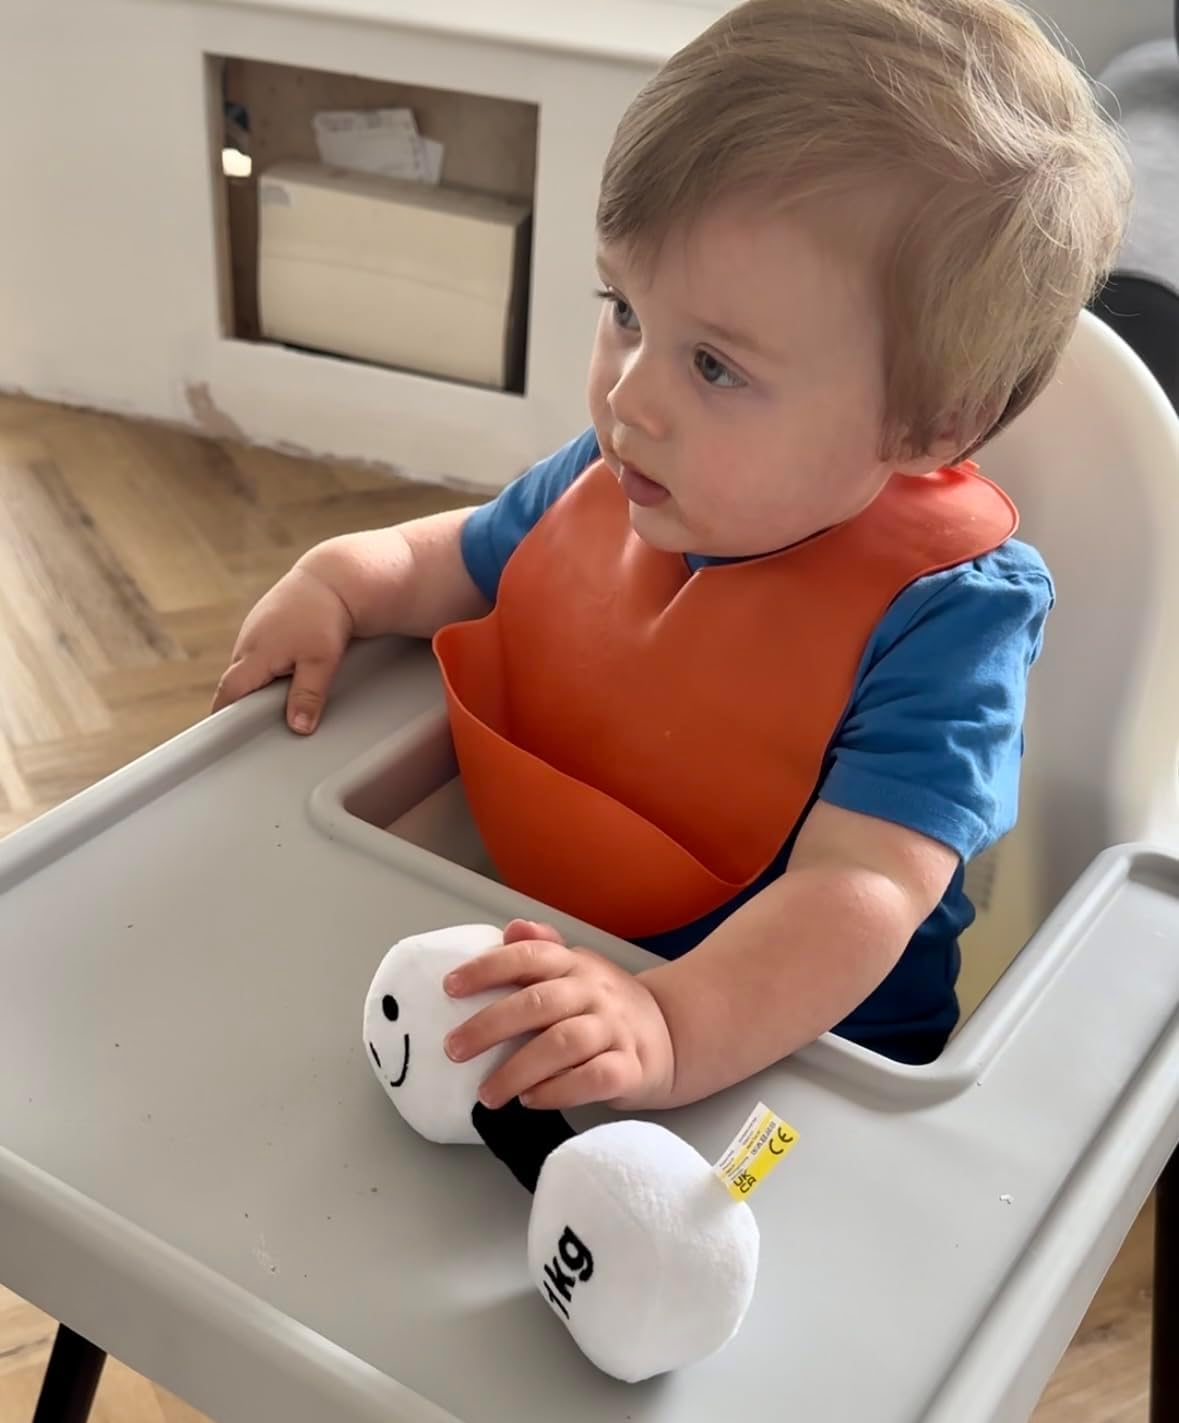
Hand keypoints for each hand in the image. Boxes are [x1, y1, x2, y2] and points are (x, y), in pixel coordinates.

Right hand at [211, 562, 353, 732]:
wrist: (332, 578)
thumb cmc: (325, 617)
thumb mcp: (321, 660)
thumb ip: (307, 695)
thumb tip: (298, 728)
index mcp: (256, 654)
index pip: (229, 691)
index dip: (223, 712)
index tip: (222, 731)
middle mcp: (248, 641)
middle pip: (238, 681)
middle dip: (245, 700)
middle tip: (262, 721)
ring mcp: (254, 629)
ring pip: (250, 665)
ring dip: (260, 680)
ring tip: (282, 695)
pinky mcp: (265, 621)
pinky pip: (260, 651)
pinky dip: (269, 663)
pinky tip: (290, 668)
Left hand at [443, 920, 674, 1111]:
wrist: (671, 1034)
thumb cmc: (606, 1005)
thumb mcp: (576, 969)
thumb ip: (542, 949)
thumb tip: (511, 927)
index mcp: (575, 965)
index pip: (529, 956)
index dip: (488, 968)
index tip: (449, 987)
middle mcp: (594, 992)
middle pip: (539, 1003)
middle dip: (490, 1026)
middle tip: (453, 1049)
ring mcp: (615, 1030)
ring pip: (564, 1044)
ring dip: (518, 1070)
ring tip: (486, 1093)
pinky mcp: (631, 1067)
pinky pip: (595, 1078)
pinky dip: (559, 1090)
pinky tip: (531, 1100)